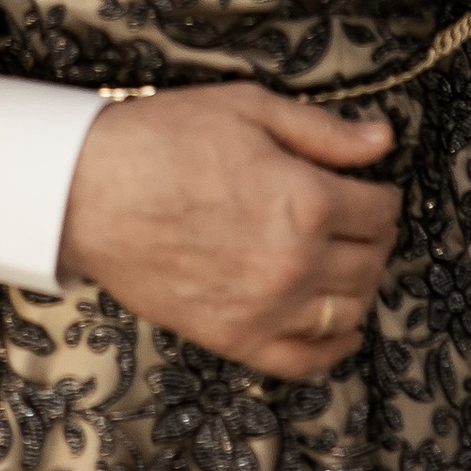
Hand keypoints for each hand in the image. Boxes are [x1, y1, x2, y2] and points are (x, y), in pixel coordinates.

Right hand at [59, 80, 399, 380]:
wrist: (88, 192)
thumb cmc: (162, 140)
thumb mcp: (248, 109)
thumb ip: (322, 131)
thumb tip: (382, 141)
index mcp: (304, 201)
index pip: (380, 210)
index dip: (381, 195)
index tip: (370, 188)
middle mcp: (294, 262)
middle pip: (371, 262)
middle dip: (374, 238)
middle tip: (357, 221)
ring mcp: (265, 308)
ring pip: (348, 310)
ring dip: (358, 286)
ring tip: (342, 262)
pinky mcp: (233, 338)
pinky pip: (304, 361)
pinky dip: (333, 348)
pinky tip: (340, 328)